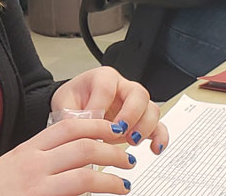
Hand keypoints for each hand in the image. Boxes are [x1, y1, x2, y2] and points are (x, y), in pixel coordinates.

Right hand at [0, 118, 135, 195]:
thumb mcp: (15, 165)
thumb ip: (41, 158)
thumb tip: (72, 156)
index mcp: (28, 148)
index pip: (69, 126)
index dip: (97, 125)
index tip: (113, 131)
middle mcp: (34, 162)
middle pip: (83, 146)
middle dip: (112, 151)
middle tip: (126, 158)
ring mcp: (37, 183)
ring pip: (86, 173)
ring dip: (112, 178)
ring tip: (123, 183)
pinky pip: (77, 193)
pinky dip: (95, 194)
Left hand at [52, 66, 168, 153]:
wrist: (76, 107)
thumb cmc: (73, 101)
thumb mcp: (65, 104)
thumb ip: (72, 115)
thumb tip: (83, 129)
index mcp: (103, 77)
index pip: (107, 88)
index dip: (100, 107)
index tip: (92, 124)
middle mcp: (123, 87)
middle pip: (138, 94)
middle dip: (130, 114)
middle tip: (118, 131)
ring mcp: (135, 104)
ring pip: (151, 109)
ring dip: (144, 127)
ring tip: (131, 141)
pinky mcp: (141, 120)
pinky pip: (158, 126)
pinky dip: (159, 137)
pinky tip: (154, 148)